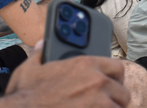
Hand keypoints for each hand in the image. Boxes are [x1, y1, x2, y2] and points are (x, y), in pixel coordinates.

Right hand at [3, 41, 129, 107]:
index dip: (115, 77)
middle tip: (105, 103)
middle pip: (122, 91)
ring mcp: (99, 103)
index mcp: (86, 65)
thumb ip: (40, 54)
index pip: (117, 67)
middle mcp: (97, 82)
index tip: (111, 83)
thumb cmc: (25, 96)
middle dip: (115, 98)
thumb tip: (41, 45)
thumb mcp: (29, 69)